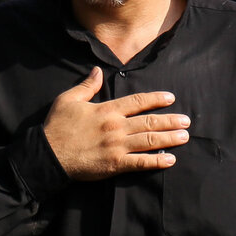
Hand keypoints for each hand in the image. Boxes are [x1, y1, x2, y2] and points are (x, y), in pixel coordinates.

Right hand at [42, 67, 188, 180]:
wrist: (48, 155)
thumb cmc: (57, 126)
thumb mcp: (68, 99)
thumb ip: (87, 85)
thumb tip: (98, 71)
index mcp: (106, 110)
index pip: (137, 102)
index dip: (155, 99)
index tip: (170, 98)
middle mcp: (115, 127)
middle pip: (149, 122)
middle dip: (170, 121)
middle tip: (186, 121)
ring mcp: (116, 146)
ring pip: (149, 141)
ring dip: (169, 138)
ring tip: (185, 136)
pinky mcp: (114, 164)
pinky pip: (140, 163)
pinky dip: (156, 161)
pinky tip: (170, 160)